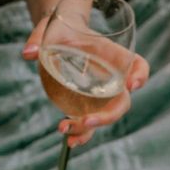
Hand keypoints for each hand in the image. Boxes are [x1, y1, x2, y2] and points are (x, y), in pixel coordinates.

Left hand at [22, 19, 149, 147]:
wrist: (59, 37)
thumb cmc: (61, 29)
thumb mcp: (50, 28)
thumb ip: (39, 39)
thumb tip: (28, 53)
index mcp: (111, 54)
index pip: (137, 64)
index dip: (140, 75)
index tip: (132, 85)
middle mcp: (111, 77)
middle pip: (122, 101)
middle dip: (108, 115)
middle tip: (88, 121)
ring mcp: (100, 95)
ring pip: (105, 117)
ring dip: (89, 129)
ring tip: (66, 130)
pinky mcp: (86, 106)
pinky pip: (88, 124)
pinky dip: (80, 134)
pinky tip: (68, 141)